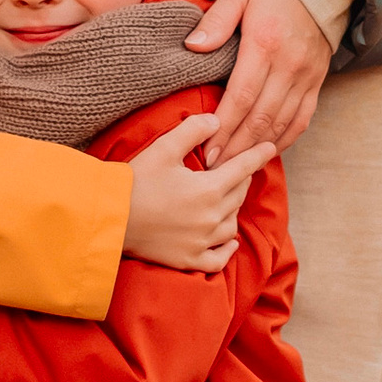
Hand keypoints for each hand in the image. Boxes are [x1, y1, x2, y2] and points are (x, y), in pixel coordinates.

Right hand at [122, 113, 271, 272]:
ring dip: (233, 210)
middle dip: (242, 180)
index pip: (242, 168)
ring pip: (231, 225)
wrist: (110, 218)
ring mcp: (201, 242)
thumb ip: (193, 130)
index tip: (271, 148)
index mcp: (209, 188)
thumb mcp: (164, 148)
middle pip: (238, 195)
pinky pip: (219, 258)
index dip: (258, 156)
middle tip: (240, 171)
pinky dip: (227, 249)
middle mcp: (211, 217)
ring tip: (228, 201)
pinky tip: (228, 241)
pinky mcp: (188, 260)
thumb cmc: (135, 181)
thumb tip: (218, 121)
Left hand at [191, 0, 332, 160]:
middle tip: (213, 169)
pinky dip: (285, 139)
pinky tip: (265, 152)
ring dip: (257, 149)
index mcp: (264, 43)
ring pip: (282, 123)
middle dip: (236, 147)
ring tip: (234, 168)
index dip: (224, 127)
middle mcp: (288, 65)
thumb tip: (193, 46)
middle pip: (261, 118)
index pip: (241, 96)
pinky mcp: (317, 81)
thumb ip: (217, 20)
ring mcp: (306, 76)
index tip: (206, 149)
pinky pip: (302, 119)